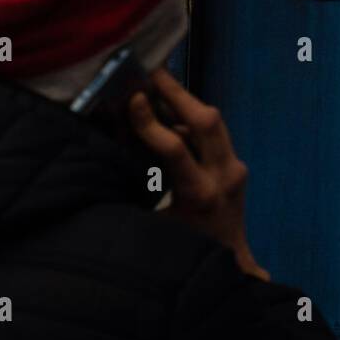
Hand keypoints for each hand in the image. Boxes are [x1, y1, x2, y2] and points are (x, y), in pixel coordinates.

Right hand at [129, 69, 270, 281]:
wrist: (231, 268)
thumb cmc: (186, 255)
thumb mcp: (155, 231)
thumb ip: (134, 197)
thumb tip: (103, 163)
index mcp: (201, 195)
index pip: (176, 148)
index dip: (150, 122)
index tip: (132, 98)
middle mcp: (225, 177)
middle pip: (207, 121)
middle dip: (178, 93)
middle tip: (152, 71)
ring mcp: (236, 170)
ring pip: (214, 123)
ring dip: (186, 103)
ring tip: (157, 84)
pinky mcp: (237, 167)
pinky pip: (214, 135)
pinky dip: (191, 122)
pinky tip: (168, 116)